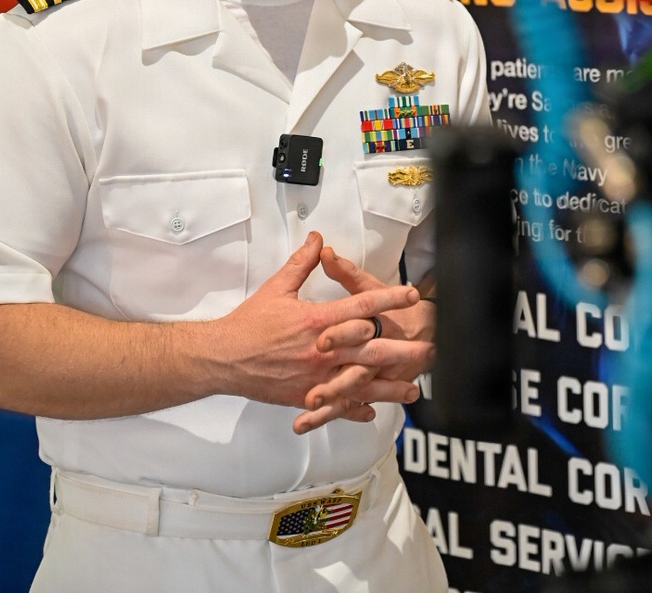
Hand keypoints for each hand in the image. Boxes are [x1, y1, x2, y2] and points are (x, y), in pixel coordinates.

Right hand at [205, 232, 420, 418]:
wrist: (223, 358)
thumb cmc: (249, 323)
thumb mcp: (278, 287)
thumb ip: (303, 263)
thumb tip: (319, 240)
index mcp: (317, 319)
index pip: (361, 306)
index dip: (388, 299)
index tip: (410, 295)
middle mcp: (321, 350)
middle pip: (369, 349)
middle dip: (401, 349)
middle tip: (428, 349)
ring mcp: (314, 376)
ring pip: (359, 382)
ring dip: (388, 387)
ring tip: (412, 388)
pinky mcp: (304, 396)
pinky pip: (335, 404)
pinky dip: (354, 408)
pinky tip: (371, 411)